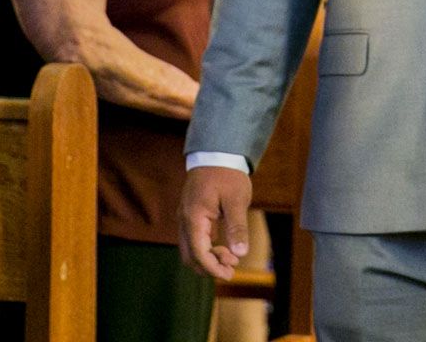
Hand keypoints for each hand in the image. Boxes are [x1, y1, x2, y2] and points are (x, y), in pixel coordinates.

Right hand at [178, 165, 251, 280]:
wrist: (216, 153)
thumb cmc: (227, 175)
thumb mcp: (236, 200)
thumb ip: (237, 227)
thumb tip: (240, 254)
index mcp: (194, 217)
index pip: (198, 253)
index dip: (213, 268)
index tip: (230, 273)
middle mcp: (185, 220)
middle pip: (190, 257)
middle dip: (210, 267)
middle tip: (232, 267)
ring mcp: (185, 218)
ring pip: (190, 250)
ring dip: (208, 259)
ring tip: (231, 257)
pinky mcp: (190, 216)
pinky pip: (194, 241)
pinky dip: (206, 250)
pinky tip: (224, 248)